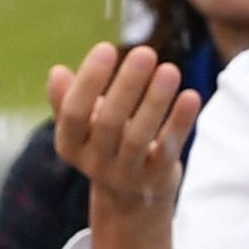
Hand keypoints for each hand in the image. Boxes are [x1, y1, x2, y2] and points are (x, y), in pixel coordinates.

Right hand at [45, 44, 201, 218]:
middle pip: (109, 123)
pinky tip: (191, 96)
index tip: (106, 47)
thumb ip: (68, 100)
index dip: (88, 81)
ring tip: (169, 69)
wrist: (128, 201)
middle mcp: (94, 163)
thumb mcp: (82, 126)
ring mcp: (126, 174)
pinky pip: (168, 149)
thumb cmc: (104, 145)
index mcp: (69, 145)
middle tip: (144, 52)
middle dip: (127, 86)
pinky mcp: (156, 179)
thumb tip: (57, 72)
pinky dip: (180, 123)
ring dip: (155, 101)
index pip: (74, 112)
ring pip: (139, 137)